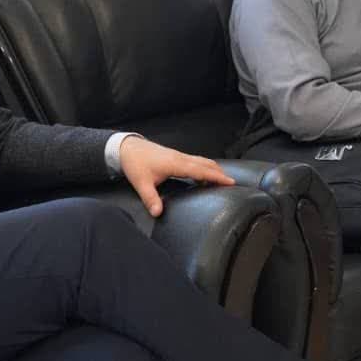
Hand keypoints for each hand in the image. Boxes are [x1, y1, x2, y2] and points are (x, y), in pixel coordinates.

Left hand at [119, 135, 234, 216]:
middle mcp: (180, 158)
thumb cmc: (135, 164)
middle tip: (232, 183)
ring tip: (222, 179)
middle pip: (205, 163)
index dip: (216, 177)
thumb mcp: (141, 183)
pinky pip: (195, 160)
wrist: (127, 147)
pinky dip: (204, 166)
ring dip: (213, 169)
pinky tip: (204, 174)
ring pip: (201, 160)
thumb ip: (150, 199)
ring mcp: (178, 155)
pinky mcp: (175, 156)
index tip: (230, 182)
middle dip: (219, 172)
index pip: (200, 171)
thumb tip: (158, 213)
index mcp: (175, 164)